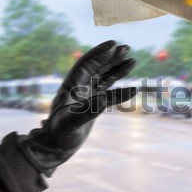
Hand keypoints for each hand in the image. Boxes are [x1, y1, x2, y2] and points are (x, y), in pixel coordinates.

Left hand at [18, 40, 136, 175]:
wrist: (58, 145)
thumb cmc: (60, 133)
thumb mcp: (72, 123)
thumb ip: (88, 111)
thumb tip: (105, 100)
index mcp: (72, 86)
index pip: (87, 65)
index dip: (99, 54)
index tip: (113, 45)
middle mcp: (80, 87)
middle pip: (98, 67)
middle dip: (111, 57)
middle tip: (126, 48)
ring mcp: (88, 95)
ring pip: (105, 77)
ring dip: (117, 69)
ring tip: (132, 61)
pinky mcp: (94, 104)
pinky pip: (110, 93)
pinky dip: (121, 90)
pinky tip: (133, 88)